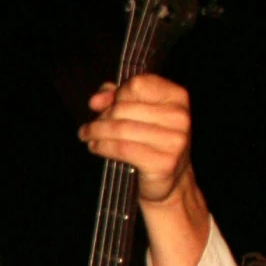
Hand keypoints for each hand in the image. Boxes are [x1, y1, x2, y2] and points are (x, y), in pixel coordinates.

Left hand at [79, 73, 193, 204]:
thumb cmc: (152, 142)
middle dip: (101, 117)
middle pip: (124, 108)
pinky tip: (94, 147)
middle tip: (89, 126)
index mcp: (177, 97)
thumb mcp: (139, 114)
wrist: (169, 180)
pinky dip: (103, 147)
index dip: (116, 94)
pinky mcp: (164, 162)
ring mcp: (174, 140)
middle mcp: (179, 116)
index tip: (101, 105)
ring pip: (120, 129)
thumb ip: (118, 98)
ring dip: (96, 132)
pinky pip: (122, 149)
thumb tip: (96, 100)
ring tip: (86, 135)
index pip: (138, 85)